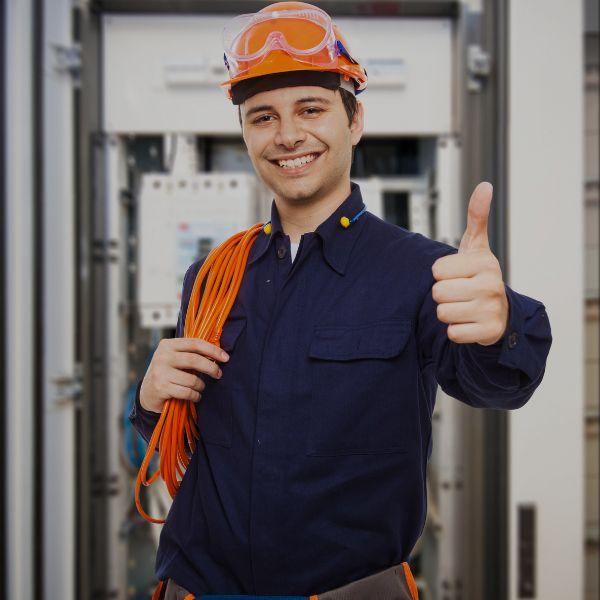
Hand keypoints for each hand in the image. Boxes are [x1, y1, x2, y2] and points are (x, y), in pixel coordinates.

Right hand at [139, 338, 229, 412]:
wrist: (148, 392)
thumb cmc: (168, 373)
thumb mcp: (175, 358)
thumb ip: (191, 353)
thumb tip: (219, 353)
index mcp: (168, 345)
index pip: (195, 343)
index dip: (213, 350)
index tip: (225, 357)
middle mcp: (162, 356)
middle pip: (194, 360)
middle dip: (211, 368)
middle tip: (218, 374)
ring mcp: (160, 372)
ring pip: (192, 379)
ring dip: (201, 386)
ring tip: (200, 387)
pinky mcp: (161, 388)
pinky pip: (187, 392)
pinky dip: (195, 395)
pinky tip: (195, 396)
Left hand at [431, 181, 508, 345]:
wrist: (500, 312)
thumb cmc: (479, 275)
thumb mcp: (477, 246)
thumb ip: (476, 217)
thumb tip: (484, 186)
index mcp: (484, 263)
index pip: (437, 270)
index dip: (441, 274)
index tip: (456, 274)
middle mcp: (491, 286)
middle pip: (438, 293)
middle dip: (443, 294)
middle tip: (459, 292)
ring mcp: (491, 310)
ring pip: (443, 313)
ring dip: (448, 312)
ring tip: (463, 307)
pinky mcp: (488, 333)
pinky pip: (453, 334)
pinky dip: (456, 331)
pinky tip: (468, 323)